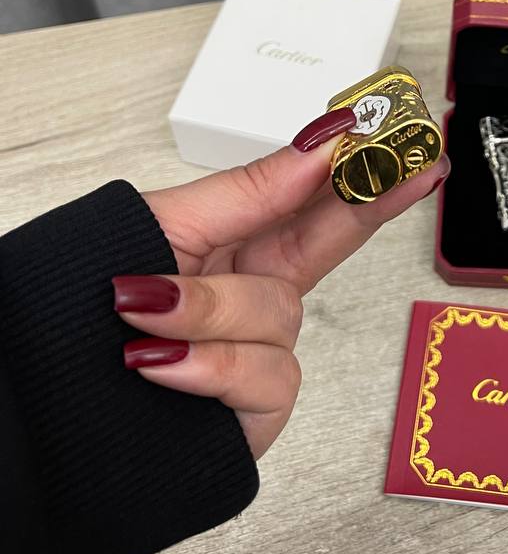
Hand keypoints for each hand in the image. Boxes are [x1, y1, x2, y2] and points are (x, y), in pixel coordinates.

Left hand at [114, 108, 449, 458]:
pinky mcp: (257, 409)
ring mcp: (262, 352)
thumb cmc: (86, 309)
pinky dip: (208, 366)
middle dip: (369, 204)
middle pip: (331, 243)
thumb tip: (326, 144)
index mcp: (240, 243)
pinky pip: (266, 374)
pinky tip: (163, 366)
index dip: (369, 174)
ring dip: (209, 309)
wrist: (47, 403)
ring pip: (279, 313)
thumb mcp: (166, 225)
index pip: (317, 201)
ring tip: (142, 311)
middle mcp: (259, 294)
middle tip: (414, 171)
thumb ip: (253, 189)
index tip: (415, 145)